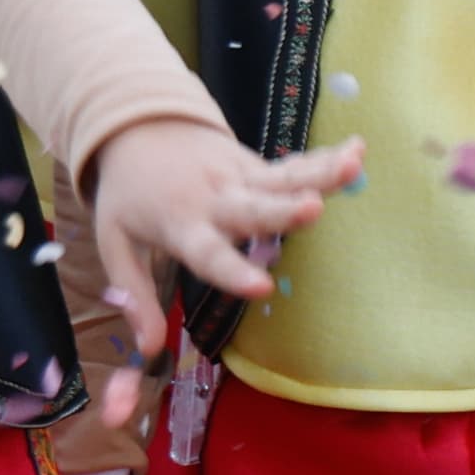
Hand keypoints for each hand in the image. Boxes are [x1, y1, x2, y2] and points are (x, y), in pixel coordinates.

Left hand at [80, 119, 359, 349]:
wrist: (135, 124)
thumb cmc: (128, 194)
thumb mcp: (116, 243)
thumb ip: (135, 294)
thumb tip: (148, 350)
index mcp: (180, 224)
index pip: (208, 253)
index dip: (234, 270)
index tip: (263, 289)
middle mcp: (215, 199)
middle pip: (253, 207)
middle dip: (283, 210)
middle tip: (313, 210)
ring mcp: (238, 176)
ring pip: (282, 179)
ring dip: (320, 173)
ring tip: (354, 165)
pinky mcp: (254, 163)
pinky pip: (292, 166)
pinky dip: (325, 158)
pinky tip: (359, 148)